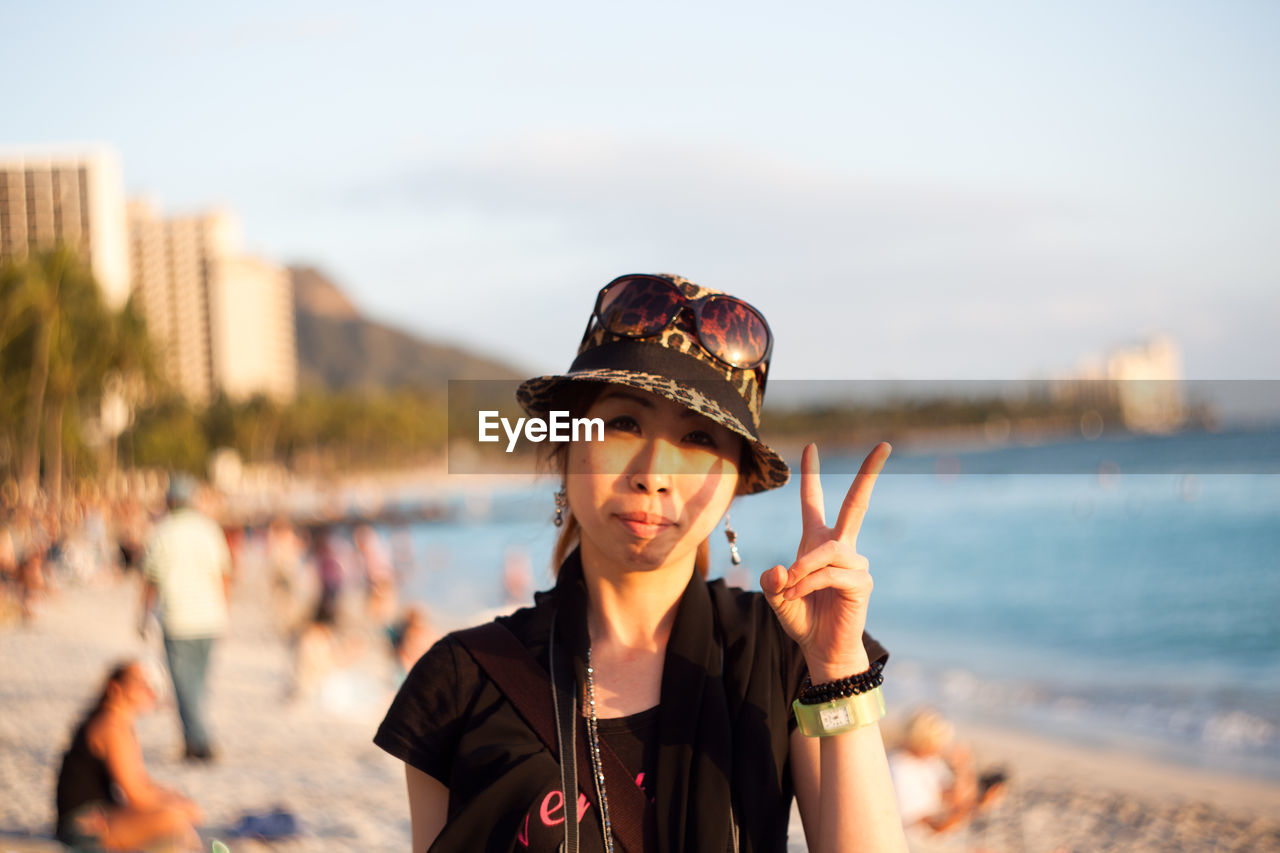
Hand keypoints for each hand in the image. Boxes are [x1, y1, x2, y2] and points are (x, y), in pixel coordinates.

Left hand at [761, 442, 890, 681]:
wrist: (820, 649)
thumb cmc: (801, 618)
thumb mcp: (776, 596)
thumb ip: (772, 580)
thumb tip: (782, 569)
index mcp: (816, 542)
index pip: (814, 502)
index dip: (811, 475)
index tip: (810, 446)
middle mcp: (839, 547)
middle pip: (856, 503)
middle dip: (869, 473)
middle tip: (885, 444)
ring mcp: (854, 562)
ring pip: (826, 551)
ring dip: (804, 569)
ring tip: (791, 588)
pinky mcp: (861, 581)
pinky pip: (830, 573)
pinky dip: (810, 583)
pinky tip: (799, 595)